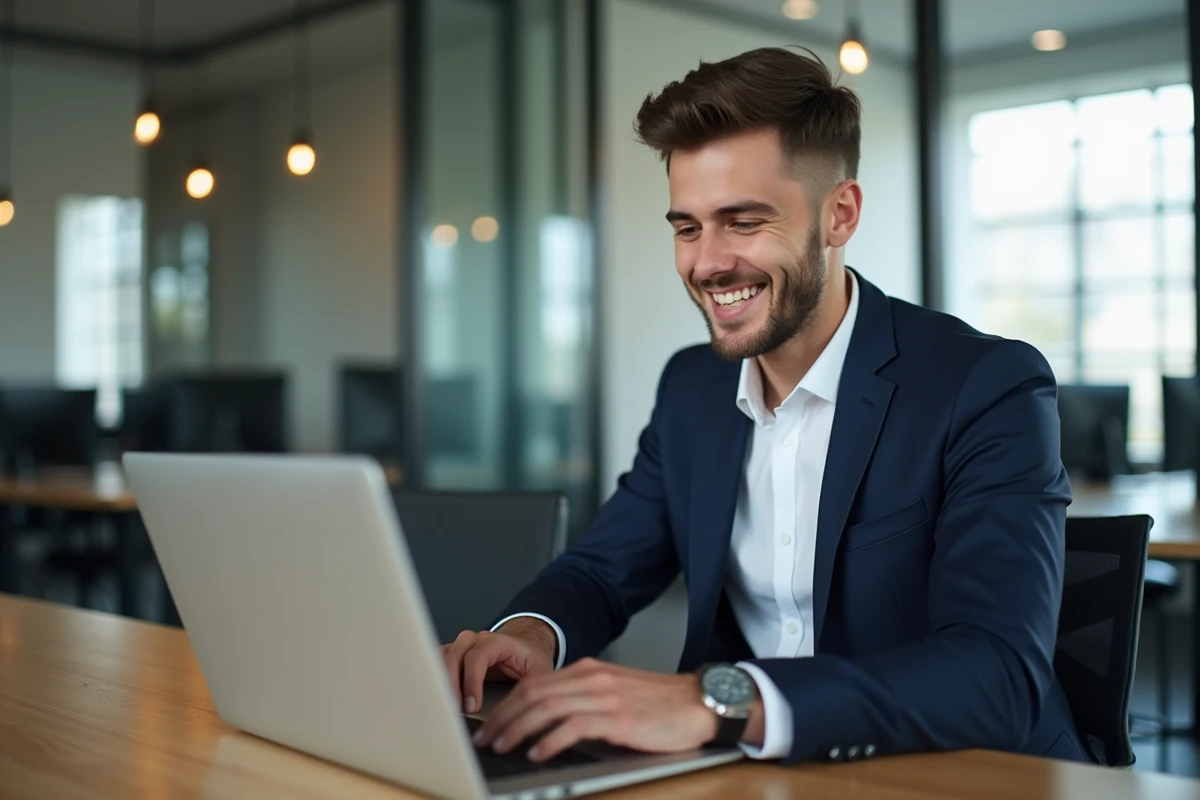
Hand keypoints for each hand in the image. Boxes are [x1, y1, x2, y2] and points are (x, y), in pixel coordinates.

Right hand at [441, 621, 556, 714]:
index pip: (478, 657)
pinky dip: (434, 678)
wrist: (525, 647)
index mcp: (498, 641)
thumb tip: (518, 712)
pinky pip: (437, 661)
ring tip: (444, 706)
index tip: (472, 706)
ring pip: (442, 657)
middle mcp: (476, 640)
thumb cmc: (531, 658)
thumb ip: (532, 688)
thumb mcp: (540, 672)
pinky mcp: (454, 656)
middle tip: (455, 710)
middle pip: (455, 656)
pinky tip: (436, 697)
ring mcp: (463, 646)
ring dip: (439, 681)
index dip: (472, 682)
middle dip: (452, 685)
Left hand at [472, 658, 718, 761]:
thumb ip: (585, 699)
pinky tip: (538, 753)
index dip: (508, 705)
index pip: (535, 684)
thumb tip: (548, 722)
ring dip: (518, 728)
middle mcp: (593, 679)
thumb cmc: (660, 704)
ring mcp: (606, 697)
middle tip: (485, 739)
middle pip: (534, 693)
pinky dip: (550, 740)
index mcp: (589, 671)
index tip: (491, 725)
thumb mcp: (615, 693)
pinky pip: (574, 726)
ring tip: (503, 746)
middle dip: (504, 717)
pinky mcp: (620, 718)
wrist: (699, 702)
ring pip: (548, 707)